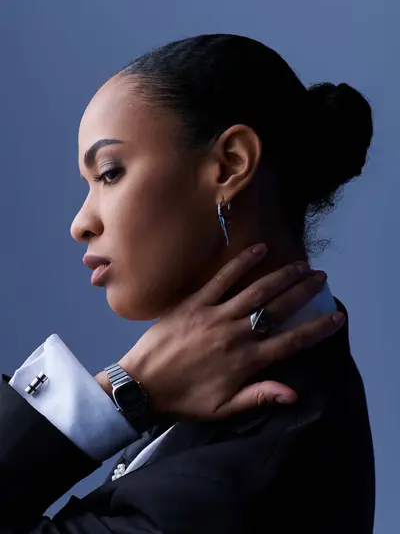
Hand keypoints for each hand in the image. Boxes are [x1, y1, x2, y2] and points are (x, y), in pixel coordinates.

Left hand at [99, 244, 344, 419]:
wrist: (141, 386)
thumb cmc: (184, 399)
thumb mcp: (224, 409)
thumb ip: (260, 396)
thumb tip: (295, 393)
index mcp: (246, 361)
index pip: (291, 341)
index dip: (317, 328)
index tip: (337, 316)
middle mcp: (236, 334)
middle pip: (278, 308)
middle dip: (303, 291)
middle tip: (320, 278)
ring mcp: (215, 314)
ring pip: (256, 290)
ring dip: (281, 275)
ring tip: (300, 264)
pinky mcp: (195, 302)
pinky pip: (222, 278)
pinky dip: (241, 263)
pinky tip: (258, 249)